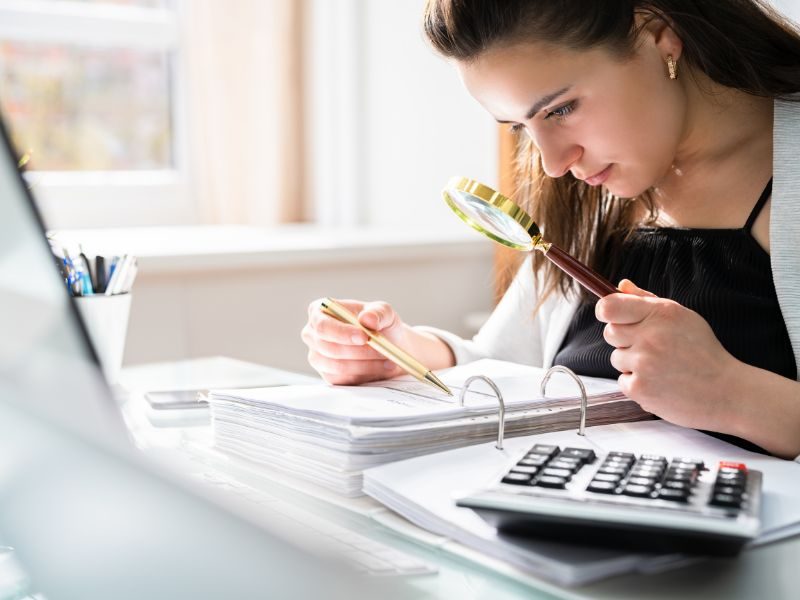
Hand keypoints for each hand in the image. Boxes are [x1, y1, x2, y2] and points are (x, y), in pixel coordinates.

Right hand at [301, 298, 407, 384]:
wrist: (388, 345)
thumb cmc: (380, 324)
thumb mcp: (384, 312)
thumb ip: (378, 312)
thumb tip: (367, 319)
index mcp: (319, 311)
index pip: (323, 325)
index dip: (342, 332)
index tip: (364, 337)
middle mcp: (312, 334)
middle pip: (329, 347)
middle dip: (359, 351)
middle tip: (383, 350)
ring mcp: (317, 356)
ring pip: (338, 365)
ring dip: (366, 364)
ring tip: (387, 358)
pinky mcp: (328, 375)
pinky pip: (343, 379)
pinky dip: (365, 374)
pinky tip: (381, 367)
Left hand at [595, 279, 739, 430]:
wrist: (726, 393)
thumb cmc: (703, 353)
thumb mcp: (682, 318)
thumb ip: (647, 300)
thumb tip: (620, 286)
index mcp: (661, 314)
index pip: (609, 306)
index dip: (606, 310)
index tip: (611, 316)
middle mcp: (650, 336)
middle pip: (610, 333)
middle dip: (625, 339)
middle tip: (651, 347)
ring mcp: (644, 363)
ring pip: (617, 358)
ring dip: (632, 363)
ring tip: (662, 367)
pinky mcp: (640, 388)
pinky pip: (622, 381)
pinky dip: (637, 384)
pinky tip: (660, 383)